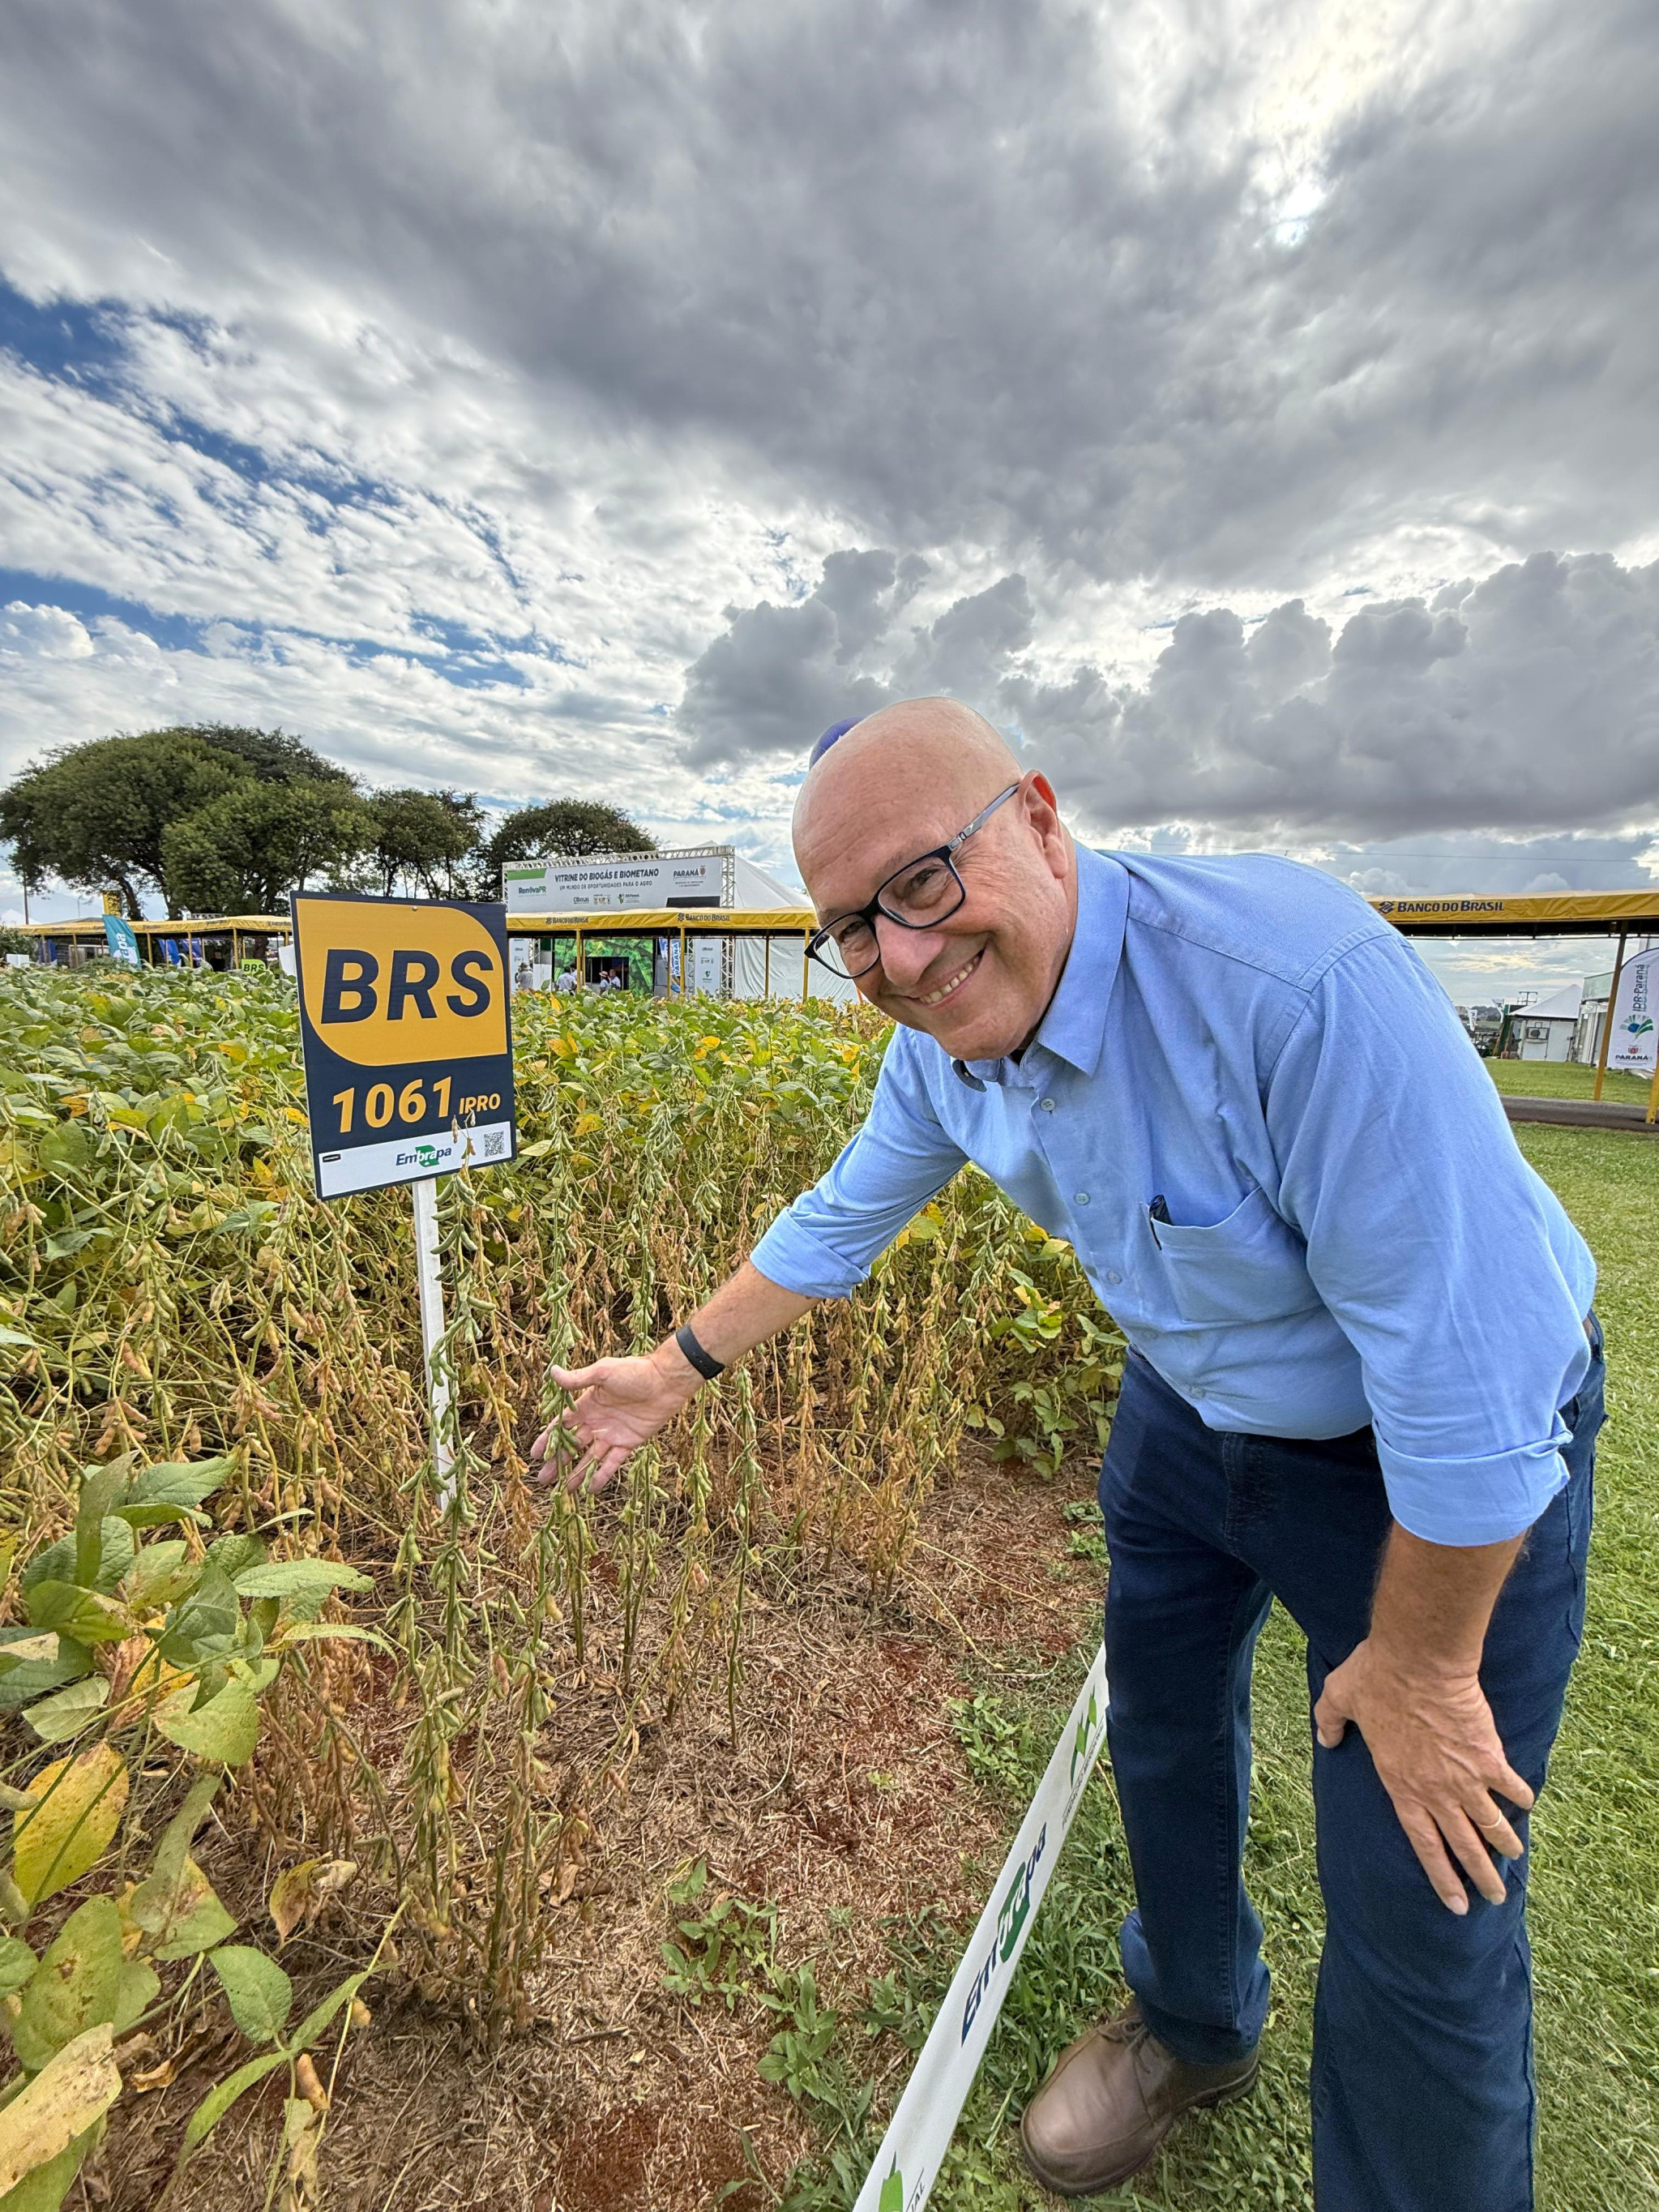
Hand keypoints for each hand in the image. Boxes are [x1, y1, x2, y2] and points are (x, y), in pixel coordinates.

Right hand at [527, 1345, 700, 1494]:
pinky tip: (591, 1489)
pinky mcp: (629, 1442)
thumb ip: (578, 1379)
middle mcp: (597, 1421)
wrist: (666, 1380)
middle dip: (559, 1462)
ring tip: (564, 1491)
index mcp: (587, 1404)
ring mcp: (612, 1433)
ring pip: (590, 1458)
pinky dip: (602, 1475)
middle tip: (544, 1480)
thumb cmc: (635, 1371)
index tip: (535, 1454)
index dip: (549, 1439)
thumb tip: (552, 1372)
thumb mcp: (603, 1372)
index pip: (562, 1425)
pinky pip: (613, 1462)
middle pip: (573, 1445)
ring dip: (577, 1473)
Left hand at [1314, 1637, 1534, 1912]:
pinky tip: (1526, 1803)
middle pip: (1463, 1845)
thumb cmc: (1376, 1677)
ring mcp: (1465, 1776)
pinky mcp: (1488, 1755)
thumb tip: (1325, 1739)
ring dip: (1504, 1843)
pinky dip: (1520, 1795)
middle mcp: (1436, 1791)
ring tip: (1514, 1859)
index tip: (1456, 1904)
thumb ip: (1329, 1722)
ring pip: (1490, 1822)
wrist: (1418, 1660)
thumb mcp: (1338, 1698)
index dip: (1441, 1876)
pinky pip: (1510, 1784)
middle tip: (1495, 1899)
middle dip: (1481, 1877)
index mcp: (1400, 1786)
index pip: (1423, 1844)